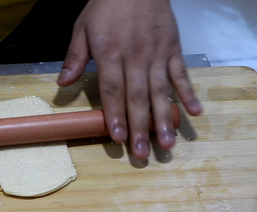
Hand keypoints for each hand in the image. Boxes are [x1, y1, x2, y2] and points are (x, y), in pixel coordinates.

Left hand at [57, 0, 202, 159]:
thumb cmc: (107, 6)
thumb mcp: (82, 28)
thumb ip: (75, 57)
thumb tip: (63, 83)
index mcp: (110, 54)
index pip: (112, 90)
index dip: (115, 115)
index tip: (118, 138)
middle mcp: (135, 57)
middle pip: (137, 97)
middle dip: (140, 128)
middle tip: (143, 153)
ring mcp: (156, 54)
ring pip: (161, 92)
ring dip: (164, 119)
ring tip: (167, 143)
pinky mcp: (172, 49)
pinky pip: (181, 74)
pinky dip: (188, 93)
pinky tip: (194, 112)